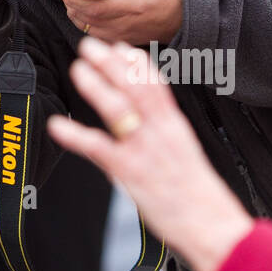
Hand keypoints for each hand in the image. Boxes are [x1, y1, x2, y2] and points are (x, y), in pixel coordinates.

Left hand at [46, 37, 253, 270]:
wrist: (212, 225)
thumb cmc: (200, 198)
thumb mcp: (185, 157)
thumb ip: (164, 139)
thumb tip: (146, 130)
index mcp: (175, 127)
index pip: (156, 85)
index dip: (137, 64)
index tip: (121, 47)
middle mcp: (161, 132)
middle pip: (135, 87)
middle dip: (112, 64)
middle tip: (90, 46)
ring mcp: (145, 150)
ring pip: (119, 109)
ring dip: (97, 86)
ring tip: (79, 69)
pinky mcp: (131, 172)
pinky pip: (99, 148)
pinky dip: (76, 135)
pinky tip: (59, 126)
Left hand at [54, 0, 183, 45]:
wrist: (180, 16)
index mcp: (134, 5)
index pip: (96, 6)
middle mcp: (125, 24)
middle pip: (84, 17)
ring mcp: (119, 35)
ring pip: (84, 26)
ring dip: (72, 9)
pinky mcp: (116, 39)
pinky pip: (90, 32)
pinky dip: (81, 19)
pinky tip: (79, 6)